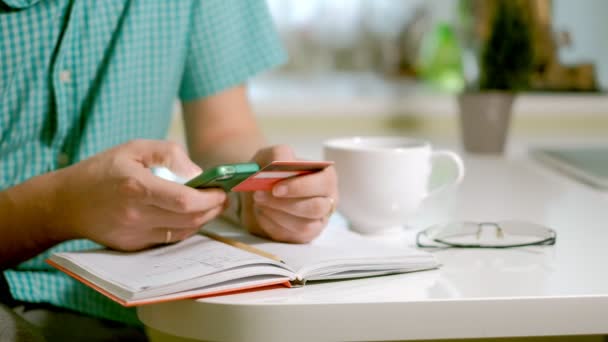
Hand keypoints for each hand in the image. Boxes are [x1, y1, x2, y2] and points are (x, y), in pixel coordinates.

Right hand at [52, 140, 226, 250]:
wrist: (67, 202)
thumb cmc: (103, 170)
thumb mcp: (135, 148)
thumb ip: (169, 154)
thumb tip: (197, 173)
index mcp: (137, 186)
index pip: (185, 201)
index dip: (210, 198)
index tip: (222, 191)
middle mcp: (136, 214)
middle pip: (190, 220)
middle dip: (213, 209)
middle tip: (222, 198)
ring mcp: (134, 234)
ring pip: (183, 232)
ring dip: (202, 220)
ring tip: (209, 205)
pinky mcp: (133, 246)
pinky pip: (169, 240)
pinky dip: (185, 228)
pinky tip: (188, 216)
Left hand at [240, 145, 337, 242]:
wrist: (259, 188)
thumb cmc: (272, 170)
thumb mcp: (272, 155)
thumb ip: (279, 154)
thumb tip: (282, 163)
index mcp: (326, 177)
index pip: (324, 183)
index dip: (301, 187)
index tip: (276, 188)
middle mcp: (327, 201)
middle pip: (315, 208)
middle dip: (285, 204)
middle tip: (259, 195)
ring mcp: (317, 221)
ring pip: (304, 226)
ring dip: (277, 214)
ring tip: (258, 202)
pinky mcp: (304, 236)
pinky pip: (290, 236)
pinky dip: (271, 224)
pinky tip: (261, 212)